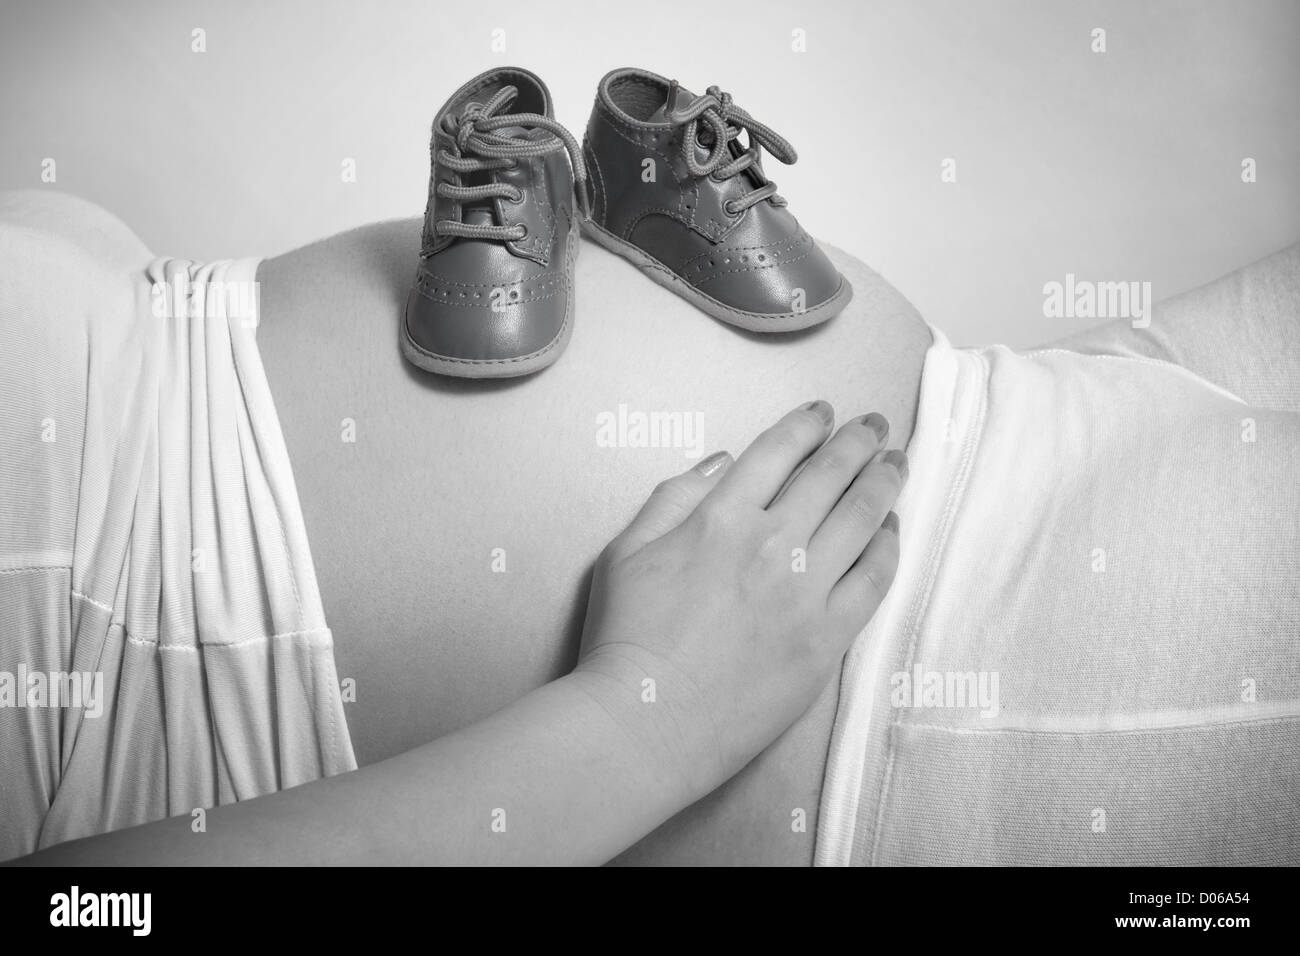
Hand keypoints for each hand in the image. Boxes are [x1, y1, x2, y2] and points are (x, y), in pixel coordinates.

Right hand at [573, 400, 905, 802]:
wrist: (646, 721)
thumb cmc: (626, 639)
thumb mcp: (625, 551)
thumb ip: (673, 497)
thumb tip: (721, 461)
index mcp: (719, 517)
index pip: (776, 452)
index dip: (806, 425)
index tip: (825, 413)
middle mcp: (770, 543)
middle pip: (830, 476)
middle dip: (858, 443)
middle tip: (876, 426)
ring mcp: (804, 591)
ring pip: (862, 518)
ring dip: (884, 483)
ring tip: (897, 465)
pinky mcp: (826, 639)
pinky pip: (874, 580)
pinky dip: (888, 547)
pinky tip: (891, 531)